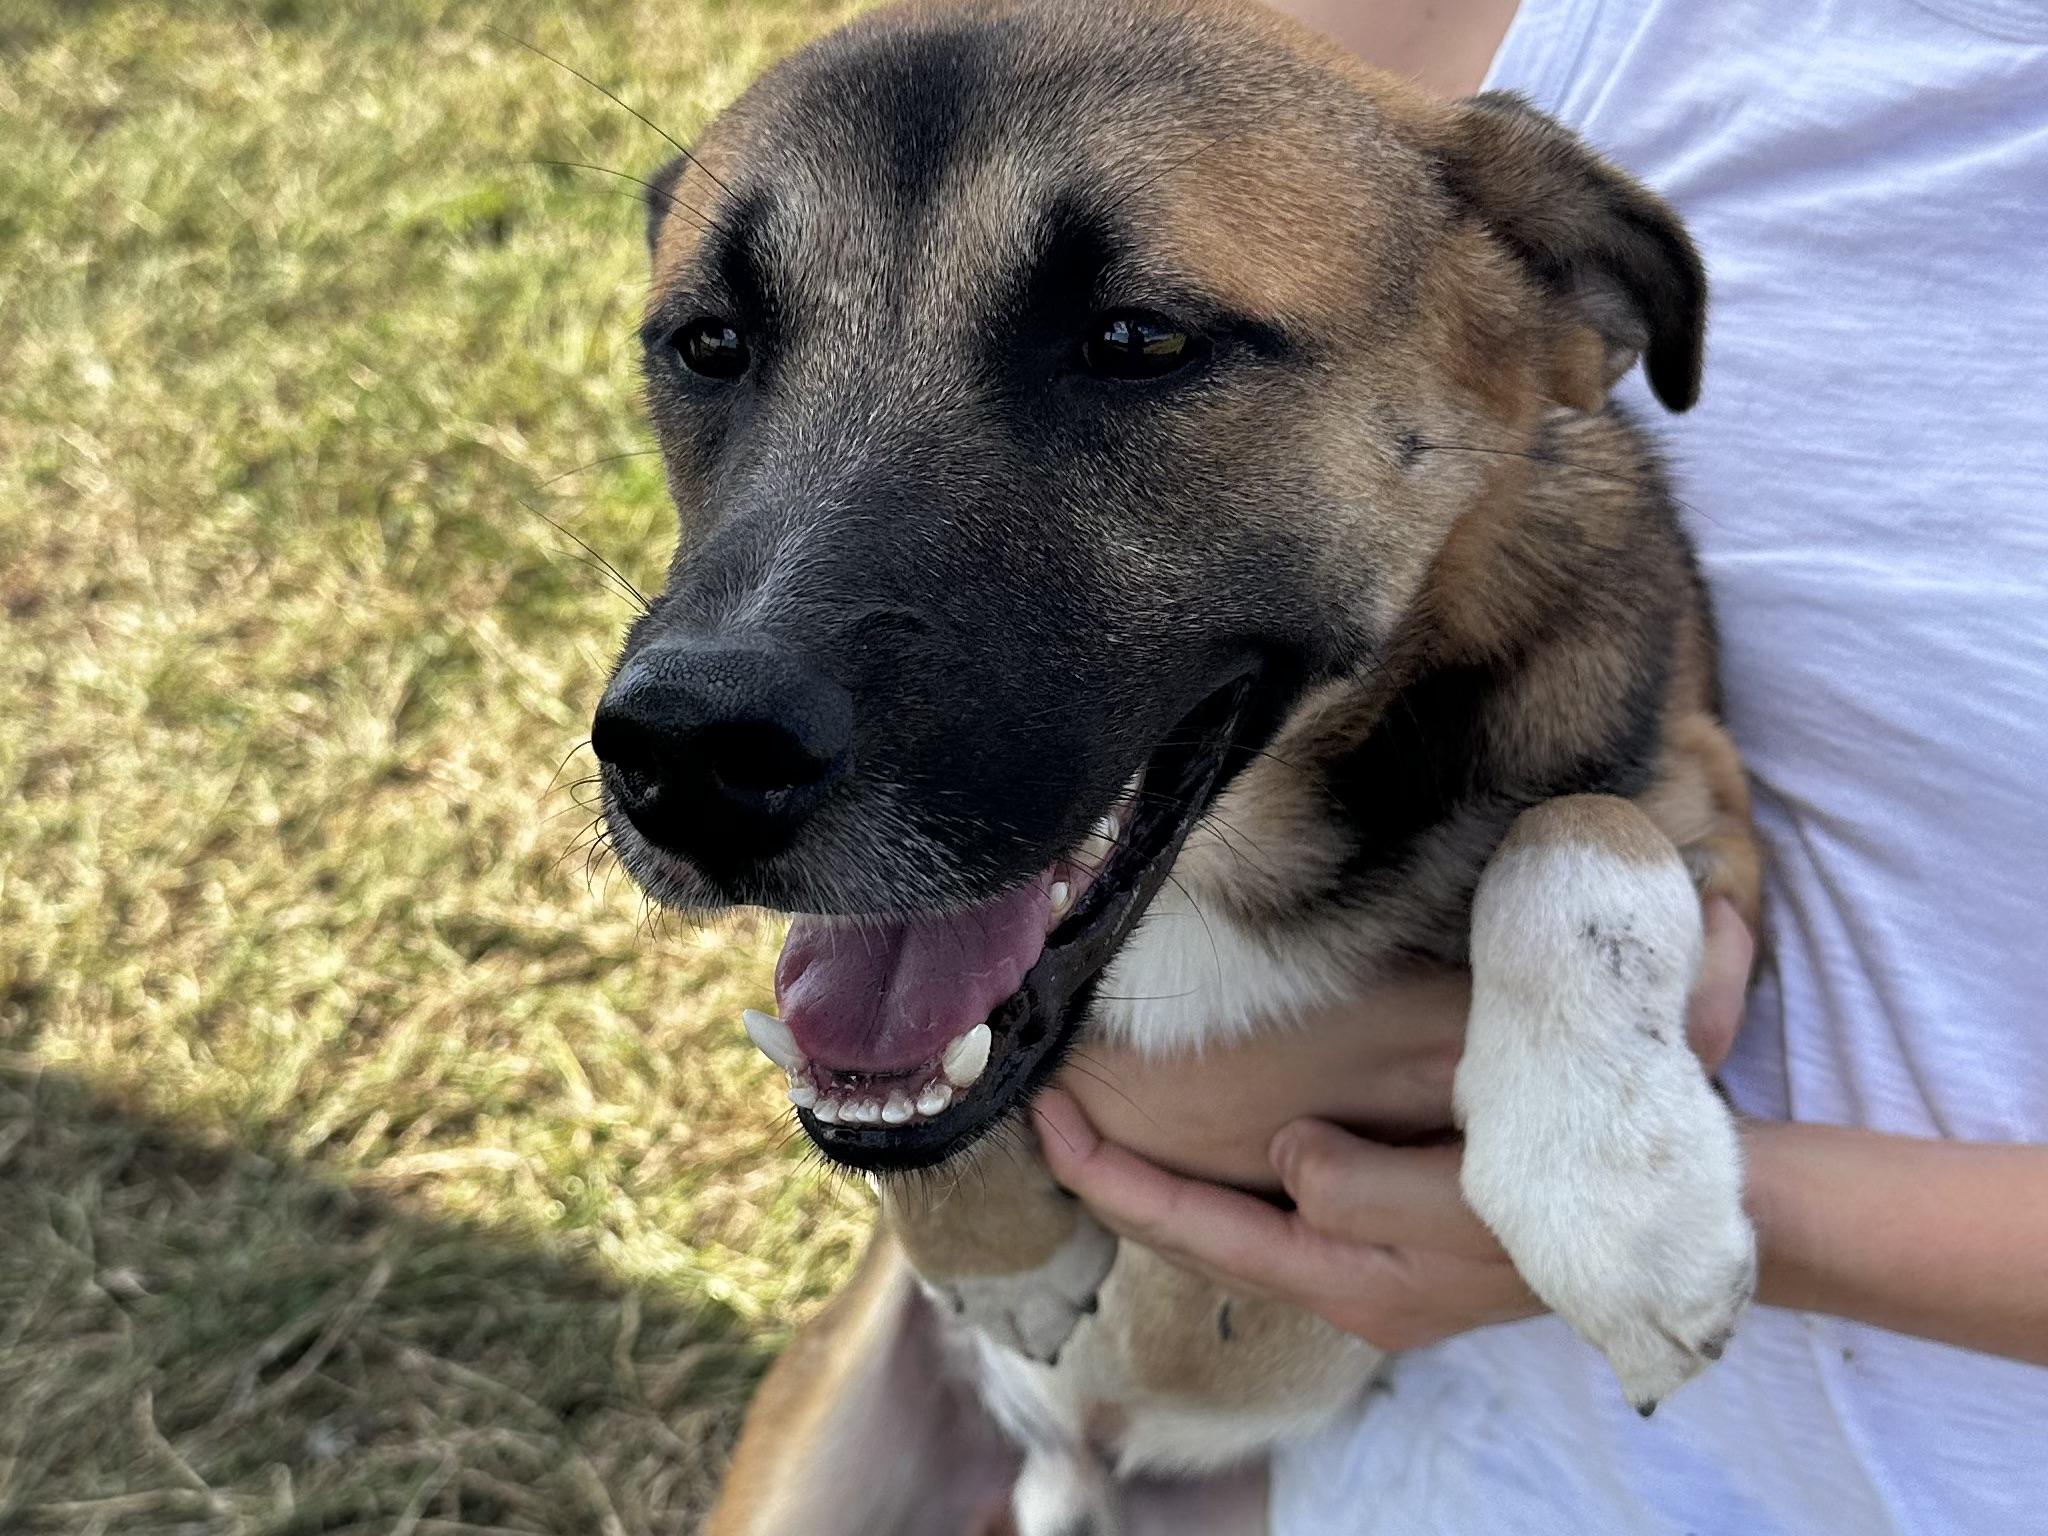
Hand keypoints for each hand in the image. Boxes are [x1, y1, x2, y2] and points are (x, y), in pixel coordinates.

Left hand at [1037, 899, 1754, 1349]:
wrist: (1673, 1226)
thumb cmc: (1565, 1206)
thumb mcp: (1456, 1200)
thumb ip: (1354, 1188)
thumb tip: (1285, 1158)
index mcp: (1348, 1275)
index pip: (1195, 1226)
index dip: (1110, 1175)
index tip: (1043, 1119)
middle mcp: (1348, 1280)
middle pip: (1202, 1231)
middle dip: (1122, 1179)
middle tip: (1051, 1115)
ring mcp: (1375, 1266)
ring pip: (1242, 1222)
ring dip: (1174, 1177)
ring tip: (1110, 1124)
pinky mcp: (1404, 1237)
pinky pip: (1291, 1208)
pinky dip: (1236, 1176)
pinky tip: (1221, 1142)